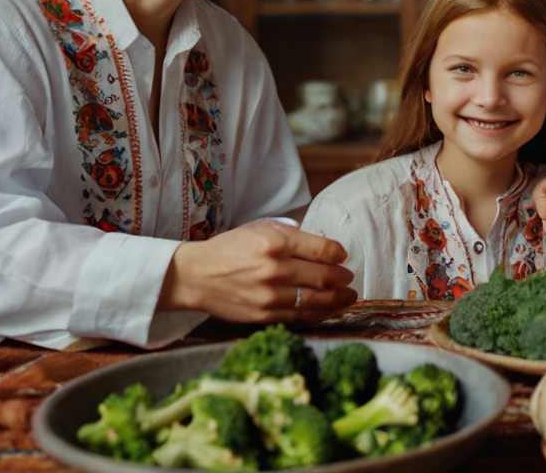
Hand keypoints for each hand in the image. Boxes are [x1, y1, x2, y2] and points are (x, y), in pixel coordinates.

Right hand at [160, 219, 356, 324]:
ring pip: (318, 300)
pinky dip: (320, 313)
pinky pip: (302, 316)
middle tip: (349, 278)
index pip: (324, 250)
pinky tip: (328, 309)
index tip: (343, 256)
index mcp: (276, 242)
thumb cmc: (230, 249)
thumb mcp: (261, 229)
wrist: (196, 276)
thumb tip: (325, 248)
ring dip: (339, 299)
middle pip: (326, 276)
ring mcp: (271, 295)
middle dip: (343, 278)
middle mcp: (276, 269)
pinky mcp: (266, 315)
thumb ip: (292, 236)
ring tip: (348, 296)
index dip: (340, 254)